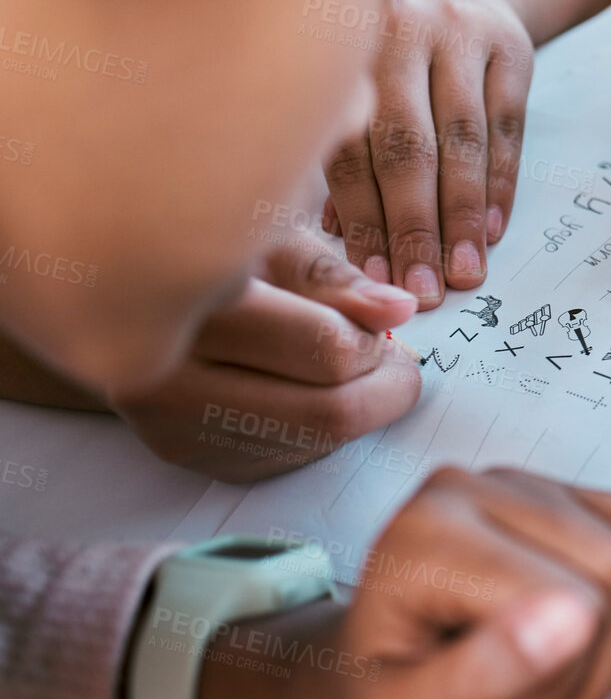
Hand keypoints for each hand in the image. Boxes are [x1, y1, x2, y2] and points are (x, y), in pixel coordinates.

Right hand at [109, 234, 421, 480]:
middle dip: (383, 389)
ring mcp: (168, 423)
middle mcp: (165, 374)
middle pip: (326, 413)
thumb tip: (397, 311)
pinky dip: (314, 429)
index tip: (387, 322)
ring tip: (348, 365)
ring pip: (309, 443)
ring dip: (353, 408)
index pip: (325, 350)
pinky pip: (279, 458)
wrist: (126, 293)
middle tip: (395, 360)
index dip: (375, 341)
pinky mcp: (180, 452)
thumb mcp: (272, 240)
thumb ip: (335, 279)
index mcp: (192, 303)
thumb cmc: (214, 253)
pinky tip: (301, 387)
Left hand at [197, 467, 610, 698]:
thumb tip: (574, 617)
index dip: (563, 683)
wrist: (361, 685)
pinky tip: (582, 650)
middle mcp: (477, 484)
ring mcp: (525, 482)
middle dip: (593, 666)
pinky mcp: (563, 494)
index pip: (573, 597)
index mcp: (431, 528)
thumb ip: (479, 674)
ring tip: (552, 691)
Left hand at [323, 0, 534, 308]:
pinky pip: (507, 128)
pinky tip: (490, 231)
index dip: (362, 217)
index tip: (372, 279)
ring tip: (462, 272)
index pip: (351, 146)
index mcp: (341, 43)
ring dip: (461, 215)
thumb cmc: (389, 50)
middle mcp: (398, 28)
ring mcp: (461, 33)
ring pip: (461, 139)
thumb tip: (333, 236)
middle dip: (414, 225)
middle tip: (422, 288)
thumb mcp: (354, 79)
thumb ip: (341, 145)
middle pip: (408, 144)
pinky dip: (500, 185)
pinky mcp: (511, 46)